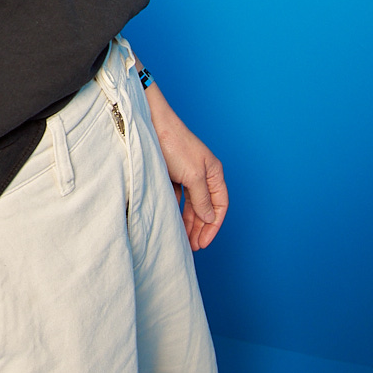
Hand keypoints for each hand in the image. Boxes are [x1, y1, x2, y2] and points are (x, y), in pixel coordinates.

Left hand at [141, 76, 228, 250]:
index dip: (214, 225)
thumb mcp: (193, 176)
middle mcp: (203, 174)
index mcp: (214, 172)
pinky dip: (177, 211)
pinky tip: (173, 222)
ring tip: (184, 239)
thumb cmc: (174, 145)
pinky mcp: (172, 174)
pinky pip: (179, 198)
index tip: (204, 242)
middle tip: (193, 246)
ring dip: (189, 222)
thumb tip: (209, 217)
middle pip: (206, 207)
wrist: (151, 126)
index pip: (220, 205)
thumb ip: (202, 199)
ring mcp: (187, 174)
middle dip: (201, 227)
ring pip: (192, 204)